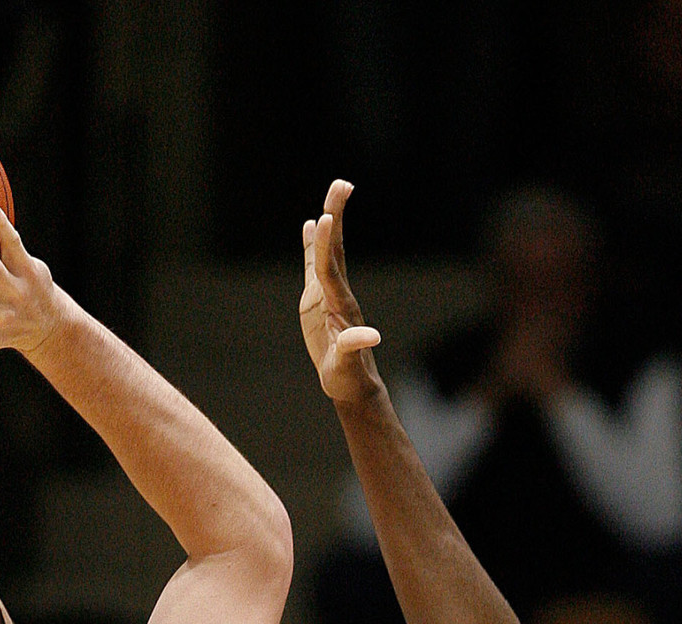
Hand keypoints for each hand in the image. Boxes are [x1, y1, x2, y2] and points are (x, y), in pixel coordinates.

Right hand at [300, 179, 382, 405]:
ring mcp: (328, 294)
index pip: (329, 269)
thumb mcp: (348, 366)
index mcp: (338, 305)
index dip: (326, 245)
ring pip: (329, 250)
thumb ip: (355, 349)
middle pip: (335, 248)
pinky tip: (311, 225)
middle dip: (337, 215)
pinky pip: (314, 266)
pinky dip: (312, 245)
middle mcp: (335, 292)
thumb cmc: (348, 378)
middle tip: (342, 183)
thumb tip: (371, 336)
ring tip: (334, 191)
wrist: (350, 383)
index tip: (326, 218)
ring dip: (331, 220)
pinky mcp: (318, 300)